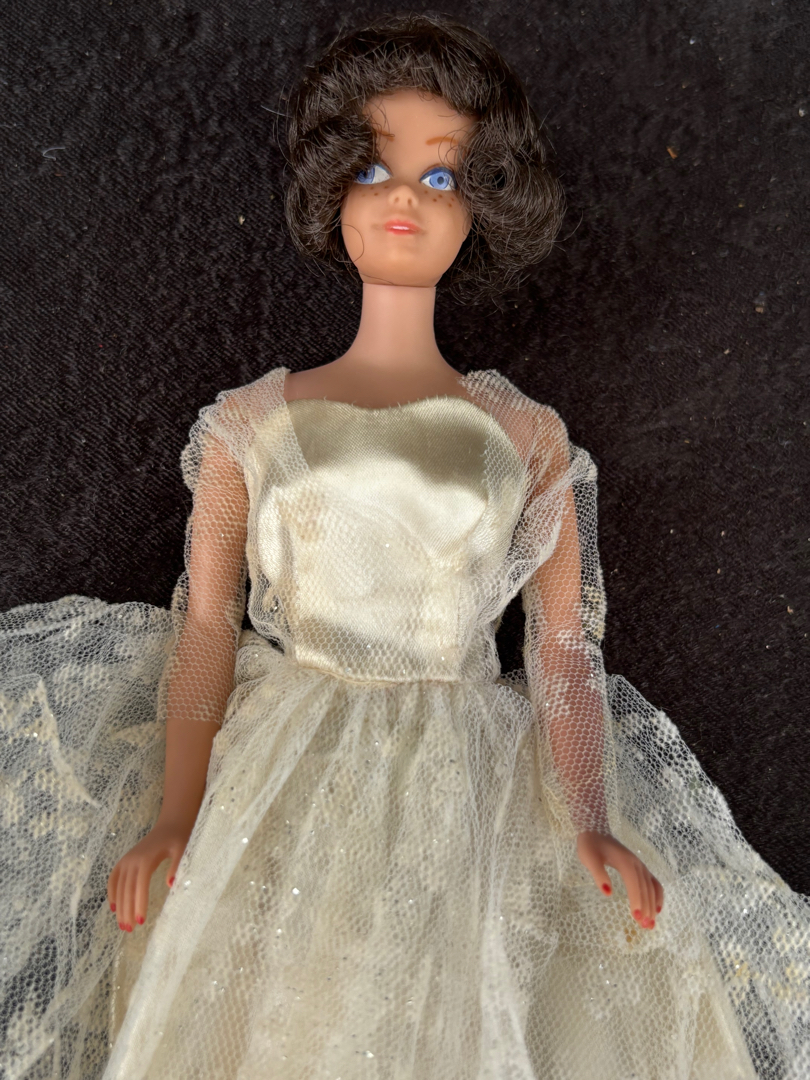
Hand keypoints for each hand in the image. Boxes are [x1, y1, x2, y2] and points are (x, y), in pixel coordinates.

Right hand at [106, 818, 192, 932]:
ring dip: (119, 906)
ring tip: (122, 925)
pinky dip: (112, 892)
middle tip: (129, 930)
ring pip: (119, 886)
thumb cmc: (179, 838)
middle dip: (127, 910)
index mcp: (146, 859)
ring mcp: (126, 860)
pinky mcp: (125, 860)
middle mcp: (132, 860)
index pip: (139, 886)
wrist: (171, 823)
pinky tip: (113, 906)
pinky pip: (114, 878)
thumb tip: (171, 884)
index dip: (139, 904)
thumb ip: (177, 866)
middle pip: (126, 889)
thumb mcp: (183, 850)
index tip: (141, 921)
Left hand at [576, 830, 663, 929]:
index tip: (636, 917)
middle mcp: (637, 864)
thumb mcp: (589, 858)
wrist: (596, 830)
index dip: (637, 900)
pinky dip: (658, 896)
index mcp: (625, 862)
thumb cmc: (590, 845)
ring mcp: (641, 866)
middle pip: (645, 888)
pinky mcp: (640, 869)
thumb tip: (607, 893)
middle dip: (646, 908)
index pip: (634, 883)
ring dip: (653, 906)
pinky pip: (654, 883)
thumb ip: (598, 874)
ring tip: (650, 924)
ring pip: (652, 888)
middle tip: (644, 927)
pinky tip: (657, 909)